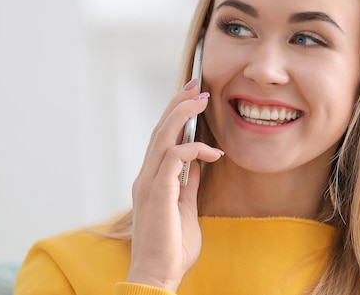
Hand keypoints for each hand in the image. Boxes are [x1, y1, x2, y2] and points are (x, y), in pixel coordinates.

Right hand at [126, 83, 222, 291]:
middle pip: (159, 129)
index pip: (161, 138)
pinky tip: (213, 152)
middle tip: (196, 84)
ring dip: (182, 114)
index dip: (175, 114)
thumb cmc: (171, 246)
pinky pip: (174, 158)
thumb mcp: (185, 207)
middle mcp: (146, 176)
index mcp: (152, 179)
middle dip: (178, 103)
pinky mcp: (157, 193)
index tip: (192, 95)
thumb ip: (188, 184)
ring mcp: (149, 183)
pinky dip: (194, 149)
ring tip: (202, 99)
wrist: (158, 275)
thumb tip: (198, 162)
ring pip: (162, 136)